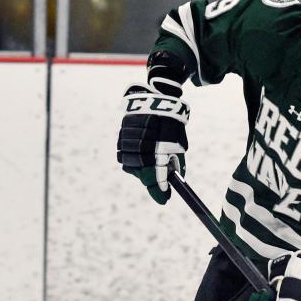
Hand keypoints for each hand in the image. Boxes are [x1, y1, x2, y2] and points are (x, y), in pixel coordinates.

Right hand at [117, 83, 189, 203]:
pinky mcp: (121, 136)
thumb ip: (176, 164)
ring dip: (140, 168)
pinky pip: (123, 154)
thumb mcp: (179, 145)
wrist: (156, 101)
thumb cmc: (171, 126)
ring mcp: (129, 142)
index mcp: (158, 151)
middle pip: (142, 175)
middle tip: (158, 181)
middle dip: (150, 180)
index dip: (160, 191)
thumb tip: (175, 180)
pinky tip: (140, 151)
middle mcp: (142, 148)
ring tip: (149, 161)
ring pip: (130, 166)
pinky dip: (132, 157)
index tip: (164, 199)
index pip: (156, 179)